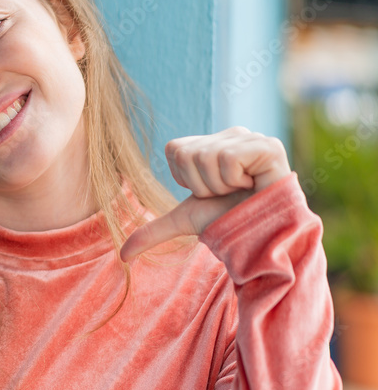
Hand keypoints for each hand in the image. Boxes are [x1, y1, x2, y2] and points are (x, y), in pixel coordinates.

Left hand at [119, 126, 289, 261]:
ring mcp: (251, 137)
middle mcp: (231, 134)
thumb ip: (154, 231)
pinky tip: (253, 186)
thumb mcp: (186, 222)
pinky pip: (229, 158)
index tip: (210, 192)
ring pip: (207, 157)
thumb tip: (122, 255)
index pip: (174, 150)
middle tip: (227, 194)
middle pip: (188, 154)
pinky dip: (235, 181)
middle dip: (202, 185)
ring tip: (241, 191)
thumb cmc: (229, 222)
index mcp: (211, 143)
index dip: (185, 179)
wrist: (262, 238)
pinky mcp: (268, 146)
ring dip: (219, 186)